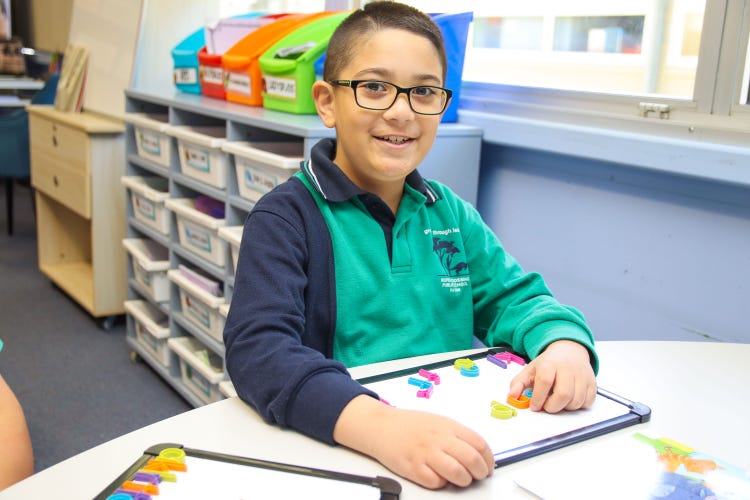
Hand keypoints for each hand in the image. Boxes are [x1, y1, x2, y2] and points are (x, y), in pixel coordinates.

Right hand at [333, 395, 493, 488]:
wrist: (382, 426)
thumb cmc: (410, 425)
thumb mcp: (438, 422)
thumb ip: (457, 435)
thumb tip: (478, 452)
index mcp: (448, 426)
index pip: (479, 444)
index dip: (488, 459)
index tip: (488, 466)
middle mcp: (439, 439)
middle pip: (471, 460)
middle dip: (480, 473)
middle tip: (478, 476)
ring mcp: (426, 454)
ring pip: (457, 474)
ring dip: (464, 480)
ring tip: (461, 479)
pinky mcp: (413, 468)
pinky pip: (436, 483)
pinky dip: (442, 483)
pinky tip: (439, 477)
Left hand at [508, 340, 596, 412]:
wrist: (569, 350)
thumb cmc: (549, 363)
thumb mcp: (530, 369)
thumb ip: (519, 383)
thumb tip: (512, 396)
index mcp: (550, 363)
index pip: (545, 381)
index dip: (539, 397)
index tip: (535, 406)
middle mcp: (568, 368)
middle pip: (564, 394)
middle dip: (553, 406)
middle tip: (547, 405)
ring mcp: (582, 375)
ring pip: (576, 401)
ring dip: (565, 407)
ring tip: (558, 401)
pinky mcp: (592, 382)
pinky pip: (588, 402)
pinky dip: (578, 406)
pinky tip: (570, 399)